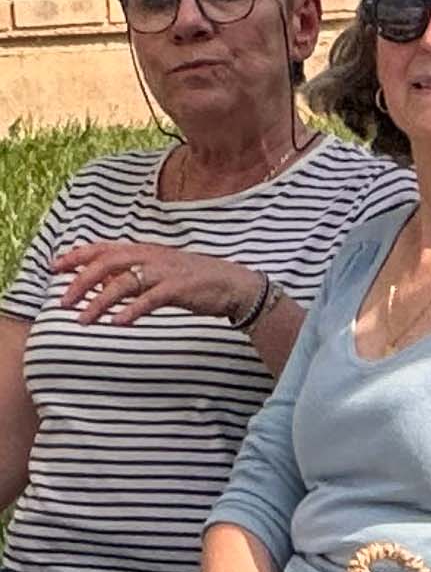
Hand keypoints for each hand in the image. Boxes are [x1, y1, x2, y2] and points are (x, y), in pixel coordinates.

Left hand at [53, 240, 262, 327]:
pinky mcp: (180, 288)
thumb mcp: (159, 272)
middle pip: (107, 264)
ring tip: (83, 320)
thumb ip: (131, 274)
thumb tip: (102, 283)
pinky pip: (150, 299)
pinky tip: (117, 323)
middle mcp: (152, 257)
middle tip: (63, 302)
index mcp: (145, 250)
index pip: (103, 248)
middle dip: (80, 282)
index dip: (77, 256)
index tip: (55, 267)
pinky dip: (131, 311)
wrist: (234, 284)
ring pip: (123, 283)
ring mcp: (165, 272)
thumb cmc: (195, 279)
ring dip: (99, 302)